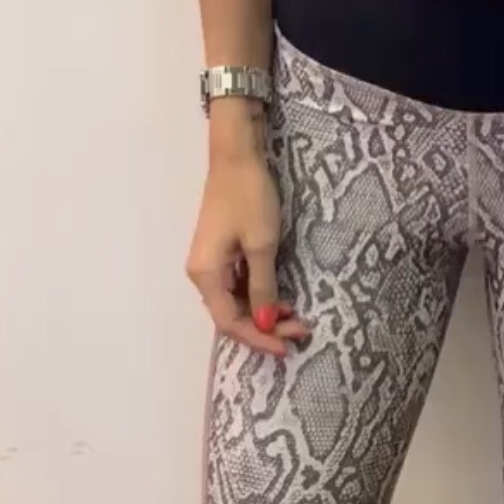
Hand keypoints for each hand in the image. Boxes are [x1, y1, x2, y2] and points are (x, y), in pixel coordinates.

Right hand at [185, 148, 310, 358]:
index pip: (229, 322)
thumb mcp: (261, 245)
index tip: (286, 347)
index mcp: (205, 275)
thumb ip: (262, 287)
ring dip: (264, 313)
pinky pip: (239, 286)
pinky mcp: (223, 253)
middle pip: (231, 315)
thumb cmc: (248, 198)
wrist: (237, 156)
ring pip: (237, 302)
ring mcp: (212, 263)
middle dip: (264, 327)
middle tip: (300, 330)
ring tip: (295, 318)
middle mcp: (203, 274)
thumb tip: (263, 323)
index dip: (257, 338)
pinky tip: (281, 300)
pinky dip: (260, 296)